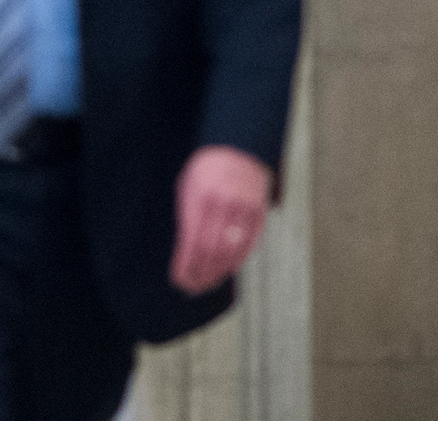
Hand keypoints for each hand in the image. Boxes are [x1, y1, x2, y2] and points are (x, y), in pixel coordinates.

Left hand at [169, 145, 272, 294]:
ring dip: (218, 272)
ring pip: (231, 251)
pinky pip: (248, 244)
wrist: (237, 149)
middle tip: (194, 288)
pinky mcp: (258, 213)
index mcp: (198, 197)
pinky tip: (228, 269)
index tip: (179, 280)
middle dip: (201, 273)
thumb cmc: (206, 170)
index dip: (185, 265)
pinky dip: (237, 260)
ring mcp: (242, 209)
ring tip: (208, 283)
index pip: (191, 241)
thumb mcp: (188, 188)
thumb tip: (186, 252)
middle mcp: (221, 204)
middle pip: (211, 251)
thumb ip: (188, 217)